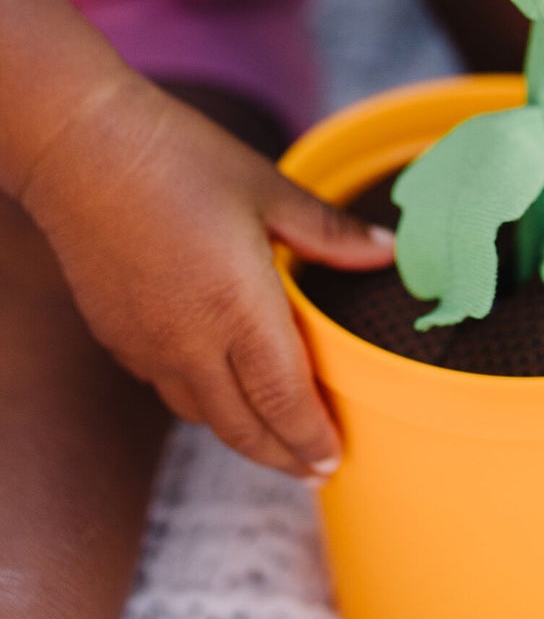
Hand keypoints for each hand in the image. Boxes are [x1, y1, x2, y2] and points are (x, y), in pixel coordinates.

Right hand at [17, 74, 393, 478]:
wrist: (81, 148)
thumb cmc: (184, 160)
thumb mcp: (270, 190)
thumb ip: (329, 233)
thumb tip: (387, 249)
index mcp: (237, 310)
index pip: (283, 399)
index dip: (311, 436)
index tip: (335, 459)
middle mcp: (189, 342)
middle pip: (242, 425)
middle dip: (283, 455)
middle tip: (315, 470)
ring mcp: (147, 344)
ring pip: (203, 414)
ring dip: (243, 436)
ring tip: (276, 442)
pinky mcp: (117, 335)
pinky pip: (168, 389)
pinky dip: (204, 406)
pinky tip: (220, 394)